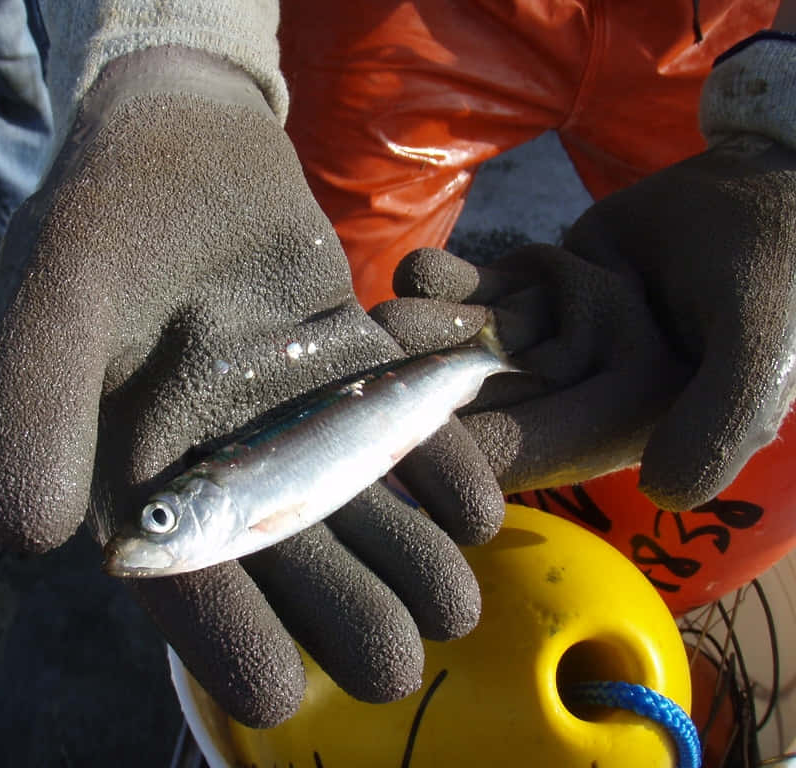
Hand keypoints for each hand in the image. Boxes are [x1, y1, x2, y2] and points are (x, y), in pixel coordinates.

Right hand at [0, 47, 502, 726]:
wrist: (185, 133)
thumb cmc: (105, 212)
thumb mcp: (52, 290)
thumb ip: (29, 404)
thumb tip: (29, 537)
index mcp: (146, 471)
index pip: (184, 586)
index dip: (225, 643)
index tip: (276, 691)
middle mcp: (226, 464)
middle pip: (293, 568)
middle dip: (344, 620)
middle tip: (395, 658)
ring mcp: (297, 421)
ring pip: (360, 519)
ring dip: (409, 565)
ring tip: (451, 602)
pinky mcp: (355, 375)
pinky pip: (405, 439)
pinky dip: (444, 471)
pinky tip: (474, 504)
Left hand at [374, 135, 795, 510]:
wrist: (771, 186)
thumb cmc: (778, 268)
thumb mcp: (763, 343)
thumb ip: (725, 414)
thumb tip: (675, 492)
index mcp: (624, 420)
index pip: (531, 445)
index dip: (465, 445)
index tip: (400, 433)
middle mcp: (582, 388)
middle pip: (486, 393)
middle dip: (426, 379)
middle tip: (374, 361)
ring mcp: (558, 335)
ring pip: (476, 340)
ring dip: (429, 328)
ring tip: (386, 313)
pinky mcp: (543, 289)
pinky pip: (487, 291)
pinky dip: (451, 282)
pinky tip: (420, 270)